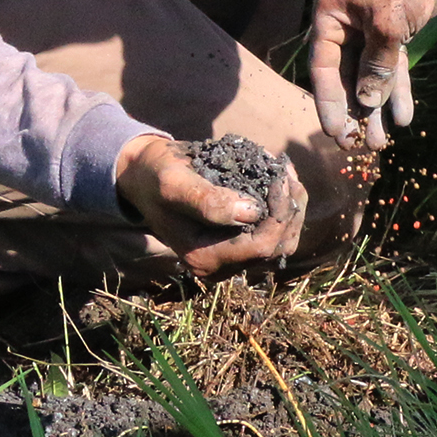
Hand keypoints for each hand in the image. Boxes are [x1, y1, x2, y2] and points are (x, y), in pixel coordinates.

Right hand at [113, 133, 305, 278]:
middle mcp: (221, 266)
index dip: (280, 212)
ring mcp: (231, 257)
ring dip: (291, 207)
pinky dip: (282, 206)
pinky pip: (274, 232)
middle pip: (279, 246)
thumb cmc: (156, 177)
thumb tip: (252, 212)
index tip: (279, 175)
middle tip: (286, 170)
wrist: (145, 177)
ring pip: (283, 241)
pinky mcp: (238, 243)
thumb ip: (207, 201)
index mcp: (204, 258)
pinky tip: (278, 179)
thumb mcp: (174, 183)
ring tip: (286, 173)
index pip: (262, 246)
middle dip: (290, 208)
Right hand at [308, 0, 436, 144]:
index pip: (323, 68)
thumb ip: (376, 67)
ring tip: (382, 141)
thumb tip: (366, 103)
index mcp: (329, 17)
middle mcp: (345, 25)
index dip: (329, 103)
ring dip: (376, 108)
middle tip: (358, 146)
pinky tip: (403, 117)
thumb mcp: (386, 25)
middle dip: (354, 112)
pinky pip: (391, 68)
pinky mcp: (393, 34)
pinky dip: (397, 91)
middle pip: (345, 77)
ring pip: (369, 76)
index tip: (335, 133)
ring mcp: (369, 31)